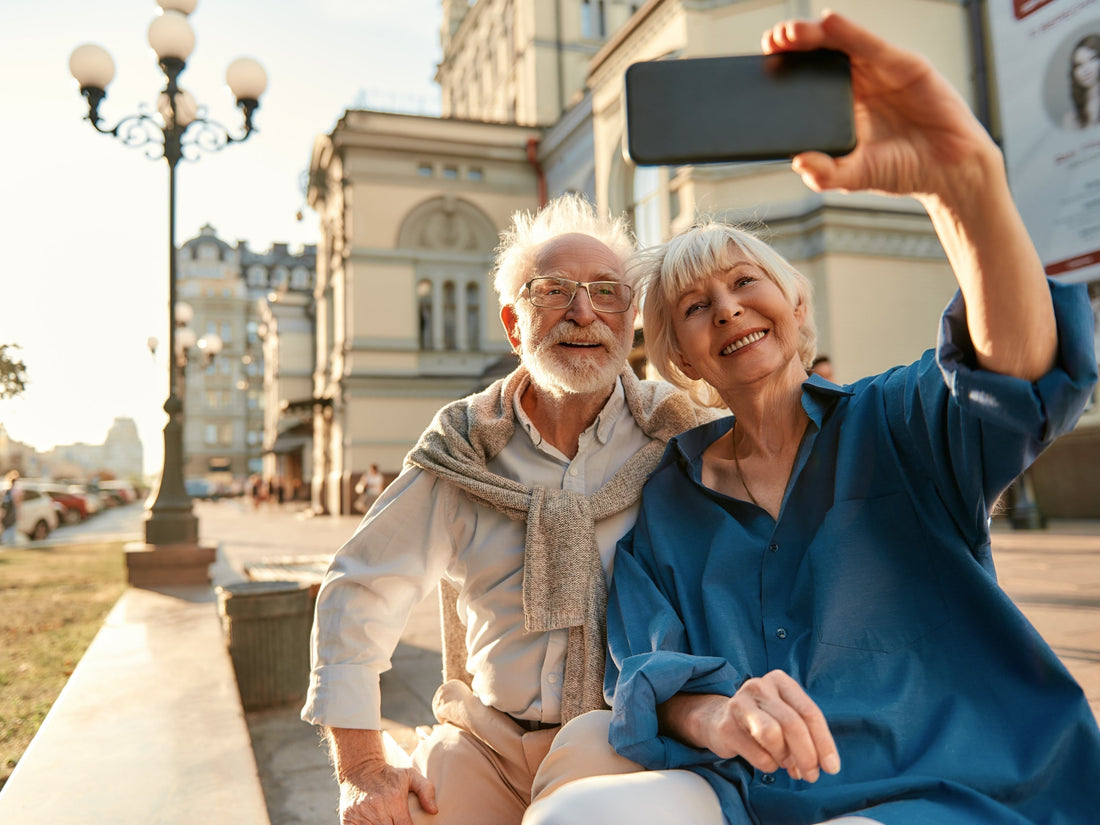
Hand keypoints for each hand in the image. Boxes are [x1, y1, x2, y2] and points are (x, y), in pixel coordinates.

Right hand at [337, 760, 436, 824]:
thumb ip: (426, 790)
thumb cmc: (389, 775)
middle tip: (394, 822)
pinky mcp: (348, 819)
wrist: (360, 768)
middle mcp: (378, 808)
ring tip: (385, 822)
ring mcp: (361, 815)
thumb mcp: (411, 776)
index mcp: (395, 800)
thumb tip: (434, 811)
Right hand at [698, 671, 839, 782]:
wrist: (719, 719)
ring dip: (785, 758)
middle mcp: (759, 687)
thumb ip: (806, 734)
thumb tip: (823, 764)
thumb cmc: (762, 719)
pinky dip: (769, 765)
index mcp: (779, 680)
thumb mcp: (786, 716)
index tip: (832, 767)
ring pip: (773, 736)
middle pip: (793, 724)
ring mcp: (740, 704)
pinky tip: (768, 761)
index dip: (824, 742)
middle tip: (812, 776)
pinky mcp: (726, 726)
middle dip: (807, 755)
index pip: (809, 711)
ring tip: (786, 764)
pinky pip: (758, 755)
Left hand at [762, 11, 999, 204]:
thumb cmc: (905, 169)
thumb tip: (799, 163)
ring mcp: (882, 72)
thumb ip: (827, 173)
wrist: (950, 172)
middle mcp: (860, 83)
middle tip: (772, 43)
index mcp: (843, 106)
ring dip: (815, 35)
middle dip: (794, 45)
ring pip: (843, 44)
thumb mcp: (856, 176)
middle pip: (821, 55)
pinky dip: (852, 33)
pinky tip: (831, 22)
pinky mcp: (906, 66)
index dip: (787, 69)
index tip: (763, 64)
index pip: (809, 80)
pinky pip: (873, 47)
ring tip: (790, 32)